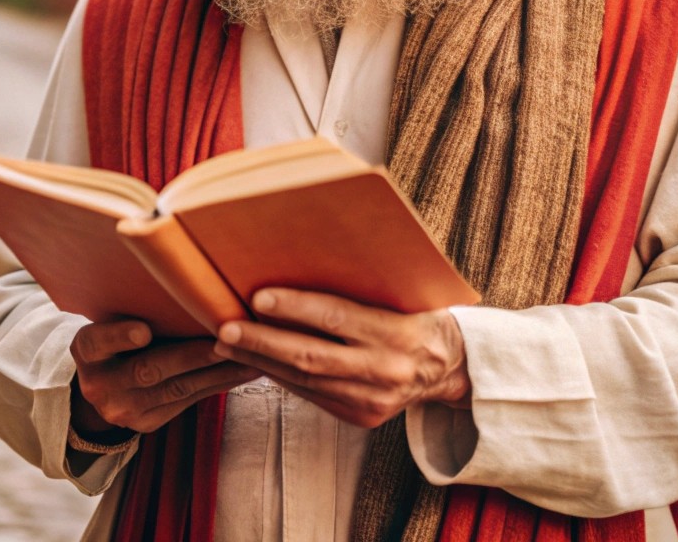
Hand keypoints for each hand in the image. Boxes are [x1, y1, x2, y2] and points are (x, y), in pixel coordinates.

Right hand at [70, 319, 261, 439]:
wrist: (102, 386)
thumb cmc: (115, 338)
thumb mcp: (109, 322)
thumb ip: (132, 310)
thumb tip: (182, 278)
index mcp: (87, 351)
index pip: (97, 341)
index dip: (119, 336)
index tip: (144, 332)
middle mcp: (100, 384)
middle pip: (148, 369)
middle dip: (192, 355)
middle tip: (227, 339)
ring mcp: (123, 409)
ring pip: (178, 388)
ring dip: (219, 371)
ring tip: (252, 355)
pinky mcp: (148, 424)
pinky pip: (189, 402)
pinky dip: (219, 384)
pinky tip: (244, 371)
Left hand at [213, 288, 469, 428]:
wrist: (451, 366)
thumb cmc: (416, 314)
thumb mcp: (399, 294)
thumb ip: (358, 285)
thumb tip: (295, 259)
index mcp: (399, 332)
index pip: (339, 317)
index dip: (296, 308)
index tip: (258, 297)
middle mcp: (387, 370)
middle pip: (312, 357)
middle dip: (262, 342)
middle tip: (225, 329)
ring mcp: (374, 400)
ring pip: (306, 381)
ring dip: (260, 362)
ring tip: (226, 345)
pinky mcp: (362, 417)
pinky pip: (312, 395)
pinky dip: (280, 377)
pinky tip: (255, 361)